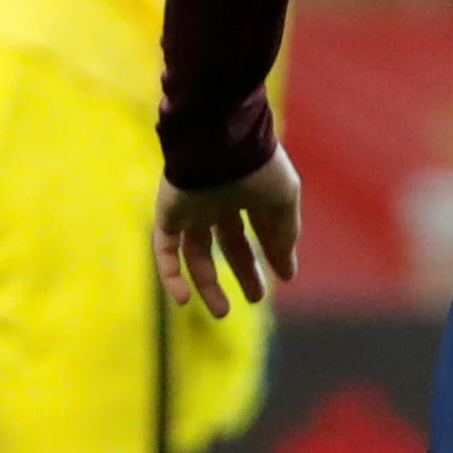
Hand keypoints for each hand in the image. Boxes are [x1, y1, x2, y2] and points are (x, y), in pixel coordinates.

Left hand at [155, 147, 301, 315]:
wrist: (220, 140)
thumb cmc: (257, 166)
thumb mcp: (283, 201)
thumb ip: (284, 236)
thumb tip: (288, 274)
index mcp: (247, 190)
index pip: (257, 228)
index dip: (270, 253)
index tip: (282, 277)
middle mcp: (218, 199)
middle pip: (228, 243)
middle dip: (242, 271)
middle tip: (255, 299)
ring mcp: (190, 207)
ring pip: (195, 253)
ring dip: (206, 284)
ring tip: (222, 312)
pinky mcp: (167, 213)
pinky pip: (164, 250)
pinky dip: (171, 275)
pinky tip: (184, 299)